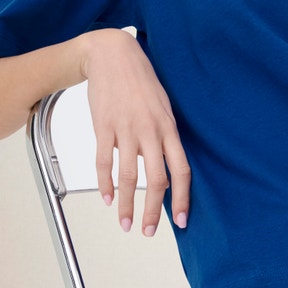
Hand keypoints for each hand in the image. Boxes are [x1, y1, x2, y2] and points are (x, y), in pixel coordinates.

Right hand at [80, 29, 190, 235]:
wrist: (113, 55)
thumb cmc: (141, 82)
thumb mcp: (163, 107)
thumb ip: (165, 138)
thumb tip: (167, 171)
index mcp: (169, 127)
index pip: (181, 170)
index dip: (183, 198)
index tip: (182, 220)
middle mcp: (150, 131)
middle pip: (156, 180)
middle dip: (154, 211)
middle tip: (149, 232)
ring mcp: (126, 129)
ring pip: (128, 176)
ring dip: (126, 204)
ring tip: (126, 223)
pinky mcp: (103, 126)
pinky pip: (104, 161)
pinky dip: (104, 184)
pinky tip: (106, 198)